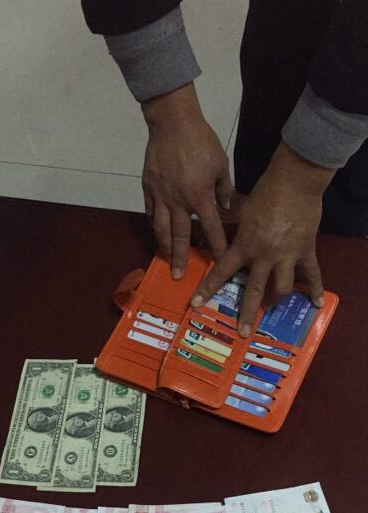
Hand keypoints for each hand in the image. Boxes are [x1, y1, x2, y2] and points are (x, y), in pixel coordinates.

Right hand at [142, 84, 231, 278]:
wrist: (173, 123)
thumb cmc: (201, 141)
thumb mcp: (220, 164)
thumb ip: (223, 189)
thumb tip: (224, 207)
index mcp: (199, 197)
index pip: (210, 228)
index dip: (215, 246)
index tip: (218, 262)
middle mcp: (178, 202)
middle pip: (180, 236)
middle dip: (180, 257)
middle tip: (178, 276)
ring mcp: (160, 196)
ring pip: (161, 228)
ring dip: (163, 246)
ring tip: (165, 259)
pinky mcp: (148, 187)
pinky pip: (150, 210)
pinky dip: (152, 223)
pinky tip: (155, 231)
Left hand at [191, 141, 335, 336]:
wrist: (293, 182)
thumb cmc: (264, 193)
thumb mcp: (240, 210)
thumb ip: (229, 226)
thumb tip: (211, 229)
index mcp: (245, 245)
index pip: (221, 271)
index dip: (207, 288)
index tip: (196, 305)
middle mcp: (264, 255)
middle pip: (254, 290)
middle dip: (247, 312)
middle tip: (243, 331)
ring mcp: (286, 255)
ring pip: (281, 287)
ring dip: (274, 301)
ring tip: (269, 308)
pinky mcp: (305, 251)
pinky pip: (312, 273)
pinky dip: (316, 288)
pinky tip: (317, 303)